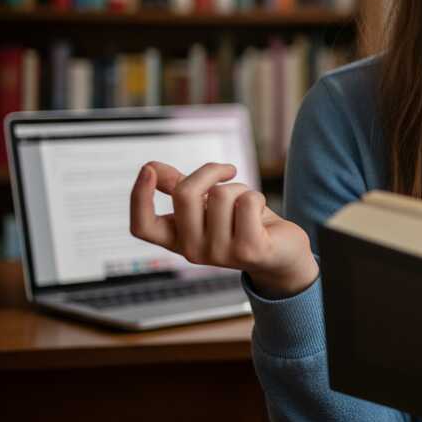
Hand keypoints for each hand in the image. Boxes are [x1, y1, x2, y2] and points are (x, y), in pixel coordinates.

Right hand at [129, 161, 318, 297]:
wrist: (282, 254)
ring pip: (221, 194)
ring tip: (247, 206)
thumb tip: (150, 167)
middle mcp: (192, 251)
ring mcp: (220, 254)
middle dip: (209, 171)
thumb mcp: (206, 205)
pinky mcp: (248, 250)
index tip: (147, 168)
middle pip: (185, 194)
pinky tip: (261, 215)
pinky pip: (248, 201)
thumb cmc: (241, 223)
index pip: (142, 226)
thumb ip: (178, 187)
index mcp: (177, 240)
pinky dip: (258, 197)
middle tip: (228, 171)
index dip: (138, 197)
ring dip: (240, 189)